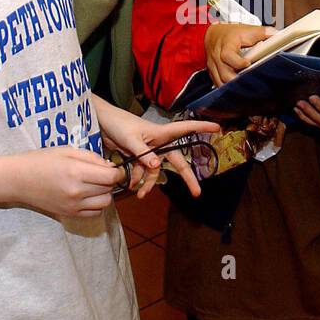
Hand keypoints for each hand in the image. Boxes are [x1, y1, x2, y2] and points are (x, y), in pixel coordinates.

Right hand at [11, 147, 123, 217]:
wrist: (18, 180)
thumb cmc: (41, 161)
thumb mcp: (67, 150)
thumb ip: (92, 158)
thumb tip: (111, 167)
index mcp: (76, 172)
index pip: (111, 176)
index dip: (117, 171)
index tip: (114, 168)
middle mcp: (76, 191)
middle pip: (109, 189)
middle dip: (110, 181)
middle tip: (101, 174)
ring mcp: (73, 205)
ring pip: (105, 203)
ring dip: (105, 193)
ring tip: (94, 185)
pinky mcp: (69, 214)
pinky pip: (95, 213)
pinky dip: (97, 205)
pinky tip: (88, 196)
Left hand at [102, 115, 221, 198]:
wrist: (102, 124)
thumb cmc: (119, 124)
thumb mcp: (131, 140)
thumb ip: (143, 154)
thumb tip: (157, 166)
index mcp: (161, 134)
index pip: (186, 129)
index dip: (202, 128)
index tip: (218, 128)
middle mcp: (158, 143)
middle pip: (176, 162)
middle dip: (186, 177)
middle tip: (197, 193)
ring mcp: (148, 151)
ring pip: (155, 171)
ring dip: (149, 183)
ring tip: (141, 195)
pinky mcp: (137, 156)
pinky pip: (141, 172)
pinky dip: (136, 179)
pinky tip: (131, 186)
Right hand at [205, 23, 274, 85]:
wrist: (213, 35)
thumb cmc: (230, 34)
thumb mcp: (246, 30)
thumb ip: (263, 32)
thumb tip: (278, 35)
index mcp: (226, 46)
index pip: (228, 56)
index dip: (238, 62)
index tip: (248, 63)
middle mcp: (217, 58)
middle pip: (224, 74)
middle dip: (237, 81)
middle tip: (251, 81)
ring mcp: (214, 67)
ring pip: (220, 82)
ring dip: (233, 87)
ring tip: (246, 88)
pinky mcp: (214, 73)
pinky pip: (218, 84)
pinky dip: (227, 89)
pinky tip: (238, 89)